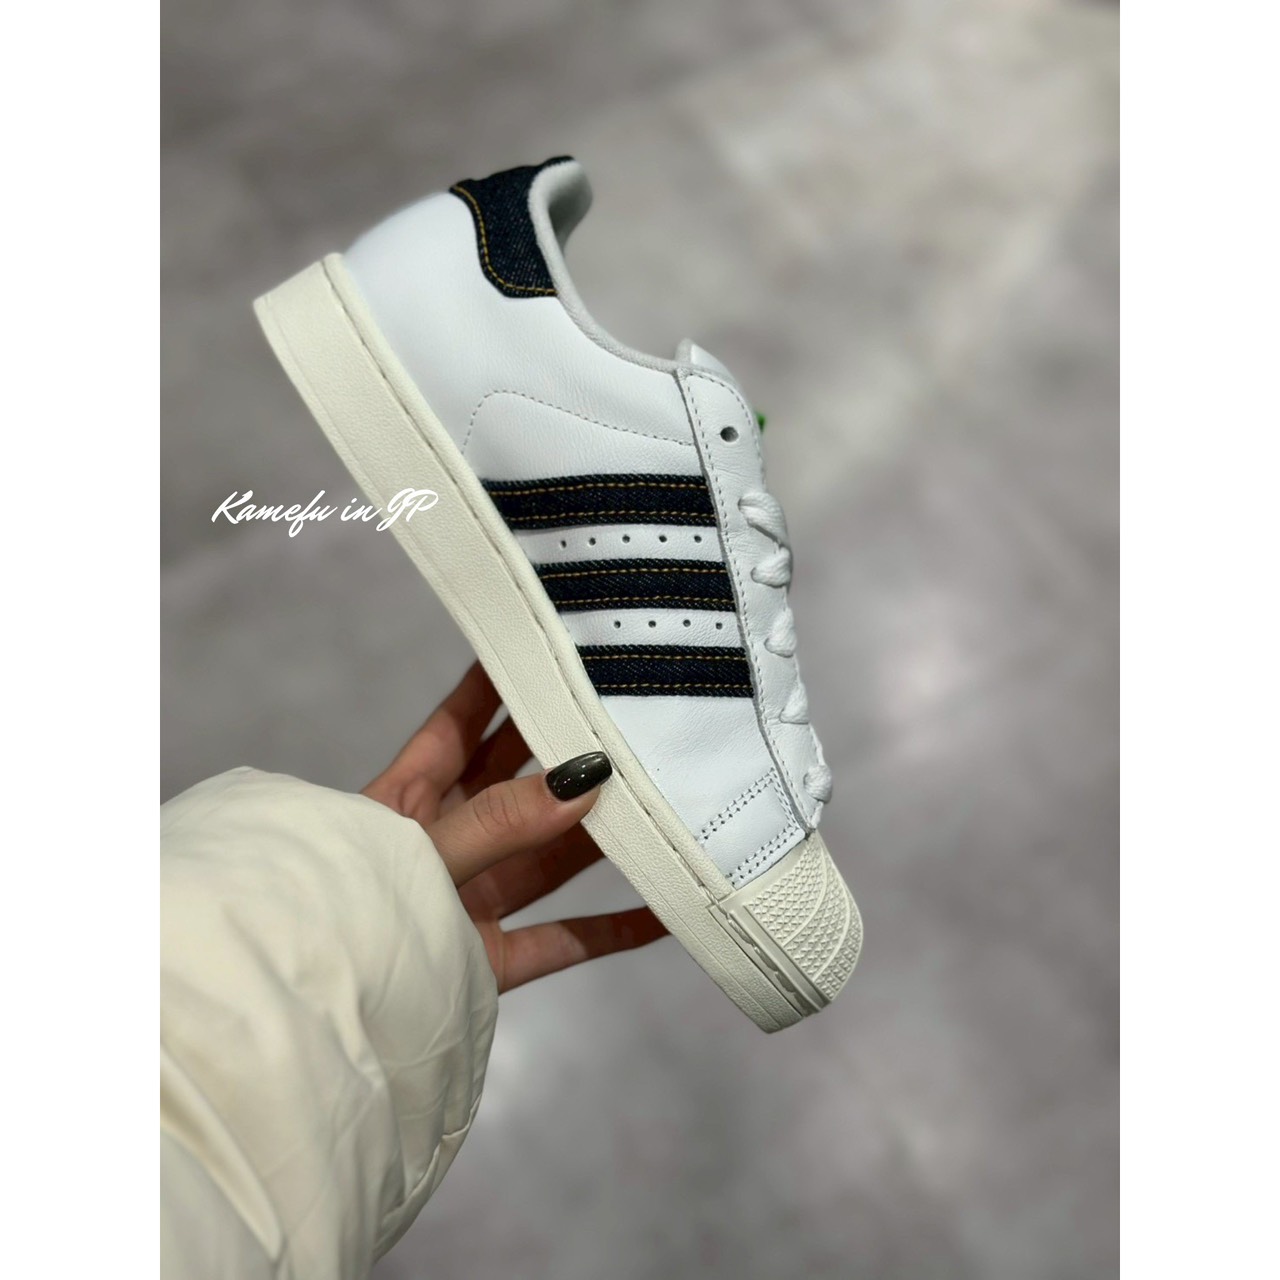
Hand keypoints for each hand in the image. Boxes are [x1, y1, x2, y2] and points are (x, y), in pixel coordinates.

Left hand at [363, 661, 667, 990]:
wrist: (320, 1009)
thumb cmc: (348, 912)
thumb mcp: (423, 852)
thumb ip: (500, 820)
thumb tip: (585, 779)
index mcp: (405, 801)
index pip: (456, 726)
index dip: (494, 685)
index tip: (543, 645)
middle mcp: (446, 843)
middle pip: (516, 785)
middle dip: (565, 753)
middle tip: (625, 715)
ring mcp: (470, 902)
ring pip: (549, 858)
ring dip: (601, 837)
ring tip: (661, 798)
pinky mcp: (490, 960)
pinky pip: (564, 939)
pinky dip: (615, 929)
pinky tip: (665, 909)